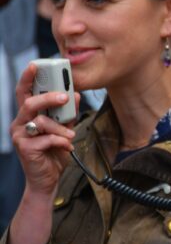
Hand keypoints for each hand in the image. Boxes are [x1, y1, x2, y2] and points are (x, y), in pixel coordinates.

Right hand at [10, 63, 79, 196]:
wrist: (48, 179)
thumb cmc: (54, 152)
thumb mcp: (64, 129)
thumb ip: (68, 114)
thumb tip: (76, 94)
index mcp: (28, 115)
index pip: (25, 92)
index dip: (28, 78)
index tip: (36, 64)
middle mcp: (20, 123)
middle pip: (30, 103)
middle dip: (49, 97)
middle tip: (65, 97)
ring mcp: (20, 136)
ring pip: (40, 122)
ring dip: (61, 128)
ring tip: (70, 136)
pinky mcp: (25, 149)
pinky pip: (45, 139)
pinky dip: (60, 141)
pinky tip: (67, 147)